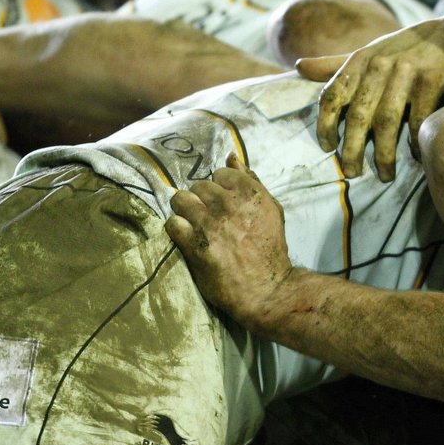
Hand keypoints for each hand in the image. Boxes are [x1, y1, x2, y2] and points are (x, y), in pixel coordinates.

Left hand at [165, 152, 295, 331]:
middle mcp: (228, 204)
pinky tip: (187, 238)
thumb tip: (231, 156)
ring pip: (180, 200)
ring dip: (184, 210)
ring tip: (193, 224)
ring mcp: (209, 224)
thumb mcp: (270, 209)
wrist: (267, 288)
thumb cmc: (270, 247)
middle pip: (197, 186)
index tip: (223, 203)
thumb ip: (251, 180)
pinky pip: (172, 224)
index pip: (220, 173)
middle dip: (201, 199)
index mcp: (249, 193)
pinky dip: (177, 230)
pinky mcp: (194, 245)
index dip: (220, 188)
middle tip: (207, 216)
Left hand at [298, 17, 443, 180]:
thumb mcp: (370, 53)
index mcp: (360, 60)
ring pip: (387, 122)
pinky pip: (419, 119)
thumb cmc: (406, 49)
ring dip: (384, 154)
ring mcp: (406, 71)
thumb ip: (335, 64)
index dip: (325, 124)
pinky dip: (414, 141)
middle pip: (358, 115)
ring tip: (384, 175)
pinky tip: (413, 155)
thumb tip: (299, 66)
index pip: (332, 95)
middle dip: (352, 149)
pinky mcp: (432, 79)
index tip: (327, 147)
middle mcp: (379, 64)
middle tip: (352, 173)